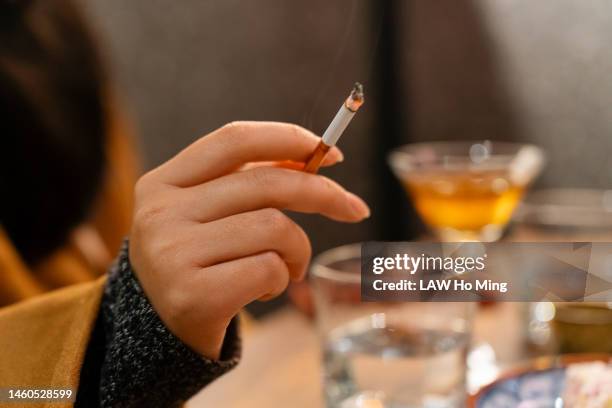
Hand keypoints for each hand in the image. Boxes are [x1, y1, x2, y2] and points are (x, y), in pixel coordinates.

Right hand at [129, 122, 369, 358]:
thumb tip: (316, 156)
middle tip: (352, 208)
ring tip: (288, 267)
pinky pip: (269, 269)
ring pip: (275, 228)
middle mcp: (161, 213)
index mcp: (163, 182)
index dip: (290, 139)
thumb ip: (250, 182)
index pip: (235, 140)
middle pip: (266, 184)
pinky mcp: (194, 296)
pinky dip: (282, 279)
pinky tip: (264, 290)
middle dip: (323, 193)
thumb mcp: (209, 213)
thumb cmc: (198, 262)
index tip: (331, 153)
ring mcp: (173, 254)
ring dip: (298, 250)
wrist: (158, 331)